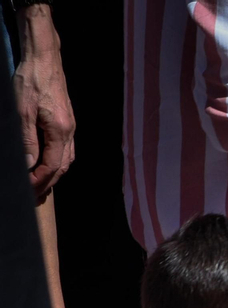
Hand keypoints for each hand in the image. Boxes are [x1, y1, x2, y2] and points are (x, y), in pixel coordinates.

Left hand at [14, 6, 75, 198]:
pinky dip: (57, 162)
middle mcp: (70, 131)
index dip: (40, 180)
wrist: (45, 58)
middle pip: (63, 167)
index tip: (27, 190)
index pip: (53, 165)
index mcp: (60, 131)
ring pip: (67, 159)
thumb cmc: (32, 79)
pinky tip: (47, 163)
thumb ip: (26, 140)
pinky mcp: (67, 121)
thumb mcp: (22, 110)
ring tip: (40, 184)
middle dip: (48, 182)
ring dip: (54, 174)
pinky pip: (66, 149)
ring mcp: (71, 126)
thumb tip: (27, 164)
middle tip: (33, 195)